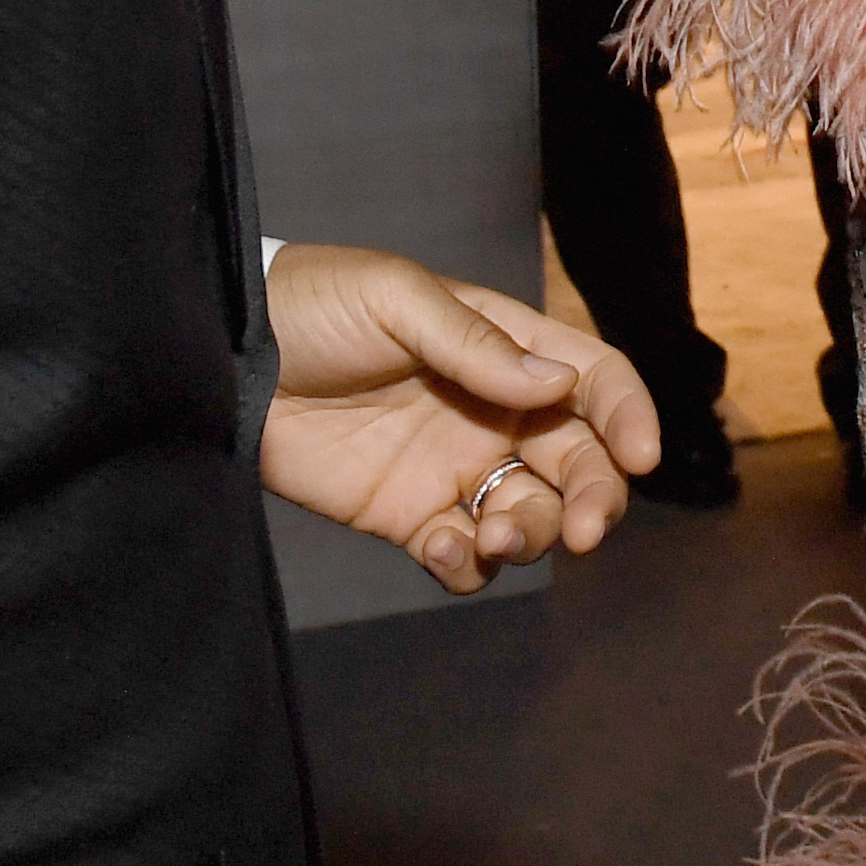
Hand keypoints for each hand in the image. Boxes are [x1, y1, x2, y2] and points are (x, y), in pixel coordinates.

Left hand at [257, 243, 661, 592]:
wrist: (224, 358)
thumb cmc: (313, 304)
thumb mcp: (397, 300)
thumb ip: (476, 345)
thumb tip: (561, 383)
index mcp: (502, 348)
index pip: (592, 380)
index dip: (626, 415)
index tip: (640, 456)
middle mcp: (492, 411)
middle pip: (578, 460)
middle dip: (595, 498)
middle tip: (583, 531)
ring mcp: (451, 467)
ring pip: (530, 513)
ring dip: (533, 534)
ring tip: (493, 537)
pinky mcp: (406, 515)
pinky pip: (463, 553)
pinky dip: (471, 565)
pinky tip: (448, 552)